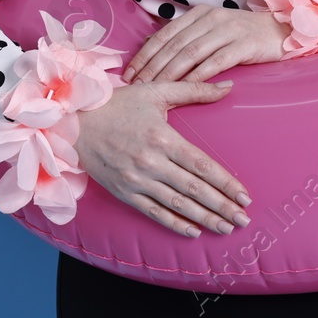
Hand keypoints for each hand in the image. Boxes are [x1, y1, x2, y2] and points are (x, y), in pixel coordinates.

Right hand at [72, 80, 251, 235]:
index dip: (225, 182)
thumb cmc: (118, 104)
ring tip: (225, 228)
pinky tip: (193, 231)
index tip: (244, 195)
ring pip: (177, 204)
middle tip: (243, 219)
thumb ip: (194, 90)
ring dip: (204, 218)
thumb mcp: (156, 91)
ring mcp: (136, 180)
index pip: (202, 165)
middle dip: (222, 206)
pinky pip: (153, 212)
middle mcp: (151, 162)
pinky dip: (174, 223)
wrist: (73, 123)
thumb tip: (228, 87)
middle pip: (194, 189)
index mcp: (162, 137)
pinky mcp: (123, 192)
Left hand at [122, 6, 288, 84]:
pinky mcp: (244, 44)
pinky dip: (198, 76)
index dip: (144, 55)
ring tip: (155, 91)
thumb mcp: (212, 30)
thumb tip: (155, 54)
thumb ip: (188, 38)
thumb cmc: (243, 36)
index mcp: (199, 14)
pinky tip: (185, 89)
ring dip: (169, 74)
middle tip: (136, 87)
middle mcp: (211, 18)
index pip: (164, 35)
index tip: (129, 74)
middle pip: (174, 45)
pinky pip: (215, 62)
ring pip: (190, 54)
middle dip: (151, 68)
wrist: (282, 31)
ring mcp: (228, 30)